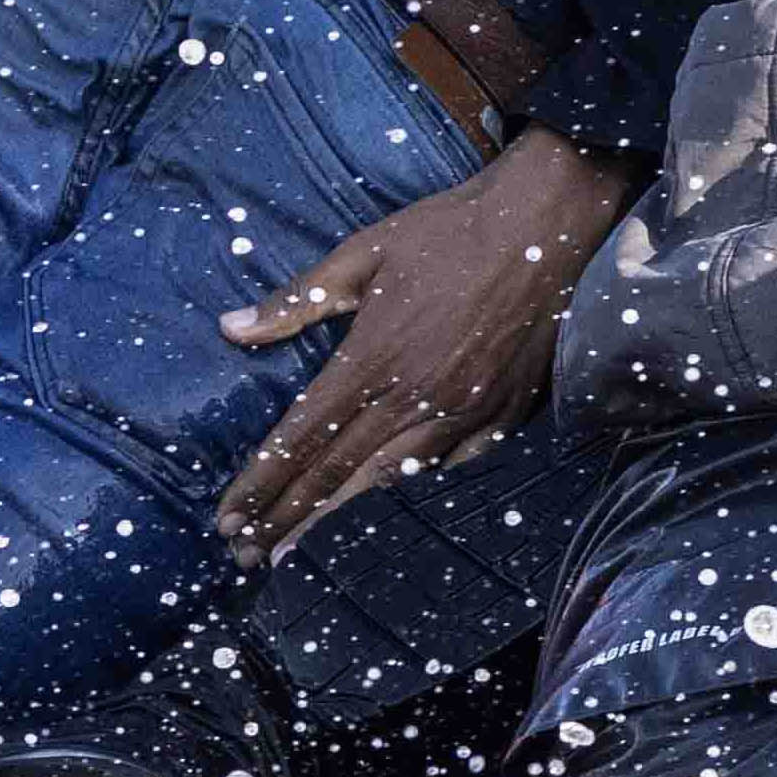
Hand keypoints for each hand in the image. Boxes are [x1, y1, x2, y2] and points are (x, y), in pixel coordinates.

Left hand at [214, 130, 637, 555]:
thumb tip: (230, 329)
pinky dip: (414, 487)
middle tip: (249, 556)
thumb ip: (296, 301)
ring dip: (340, 517)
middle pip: (337, 474)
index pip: (301, 439)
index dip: (260, 484)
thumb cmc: (451, 230)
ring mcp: (464, 410)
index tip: (227, 520)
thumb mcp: (363, 253)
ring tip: (302, 550)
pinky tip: (389, 502)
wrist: (550, 220)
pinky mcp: (504, 412)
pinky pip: (451, 465)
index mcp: (373, 358)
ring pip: (390, 480)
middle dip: (287, 520)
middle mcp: (416, 396)